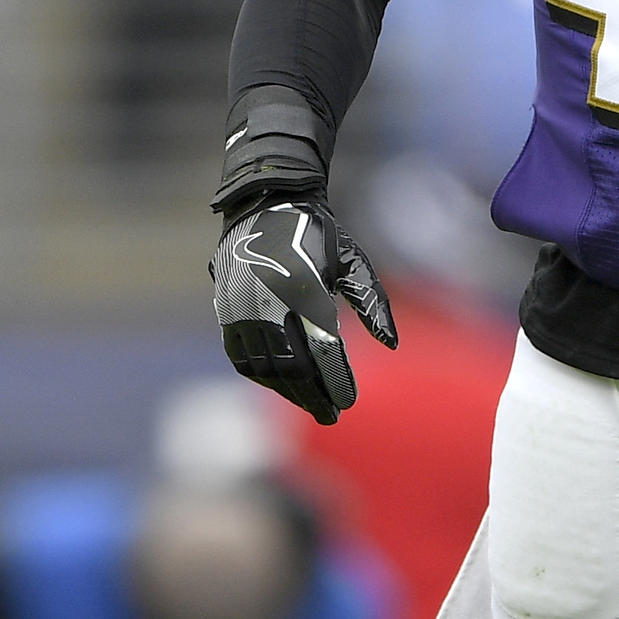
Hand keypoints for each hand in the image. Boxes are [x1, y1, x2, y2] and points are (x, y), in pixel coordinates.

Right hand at [210, 197, 394, 425]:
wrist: (265, 202)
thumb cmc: (318, 233)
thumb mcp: (353, 259)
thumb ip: (372, 302)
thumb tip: (392, 344)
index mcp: (306, 288)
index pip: (322, 350)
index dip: (335, 380)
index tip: (348, 401)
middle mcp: (271, 301)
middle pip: (293, 366)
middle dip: (313, 396)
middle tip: (331, 416)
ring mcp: (244, 307)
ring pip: (265, 366)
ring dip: (288, 392)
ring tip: (310, 404)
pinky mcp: (227, 309)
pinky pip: (240, 356)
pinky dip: (261, 376)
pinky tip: (279, 386)